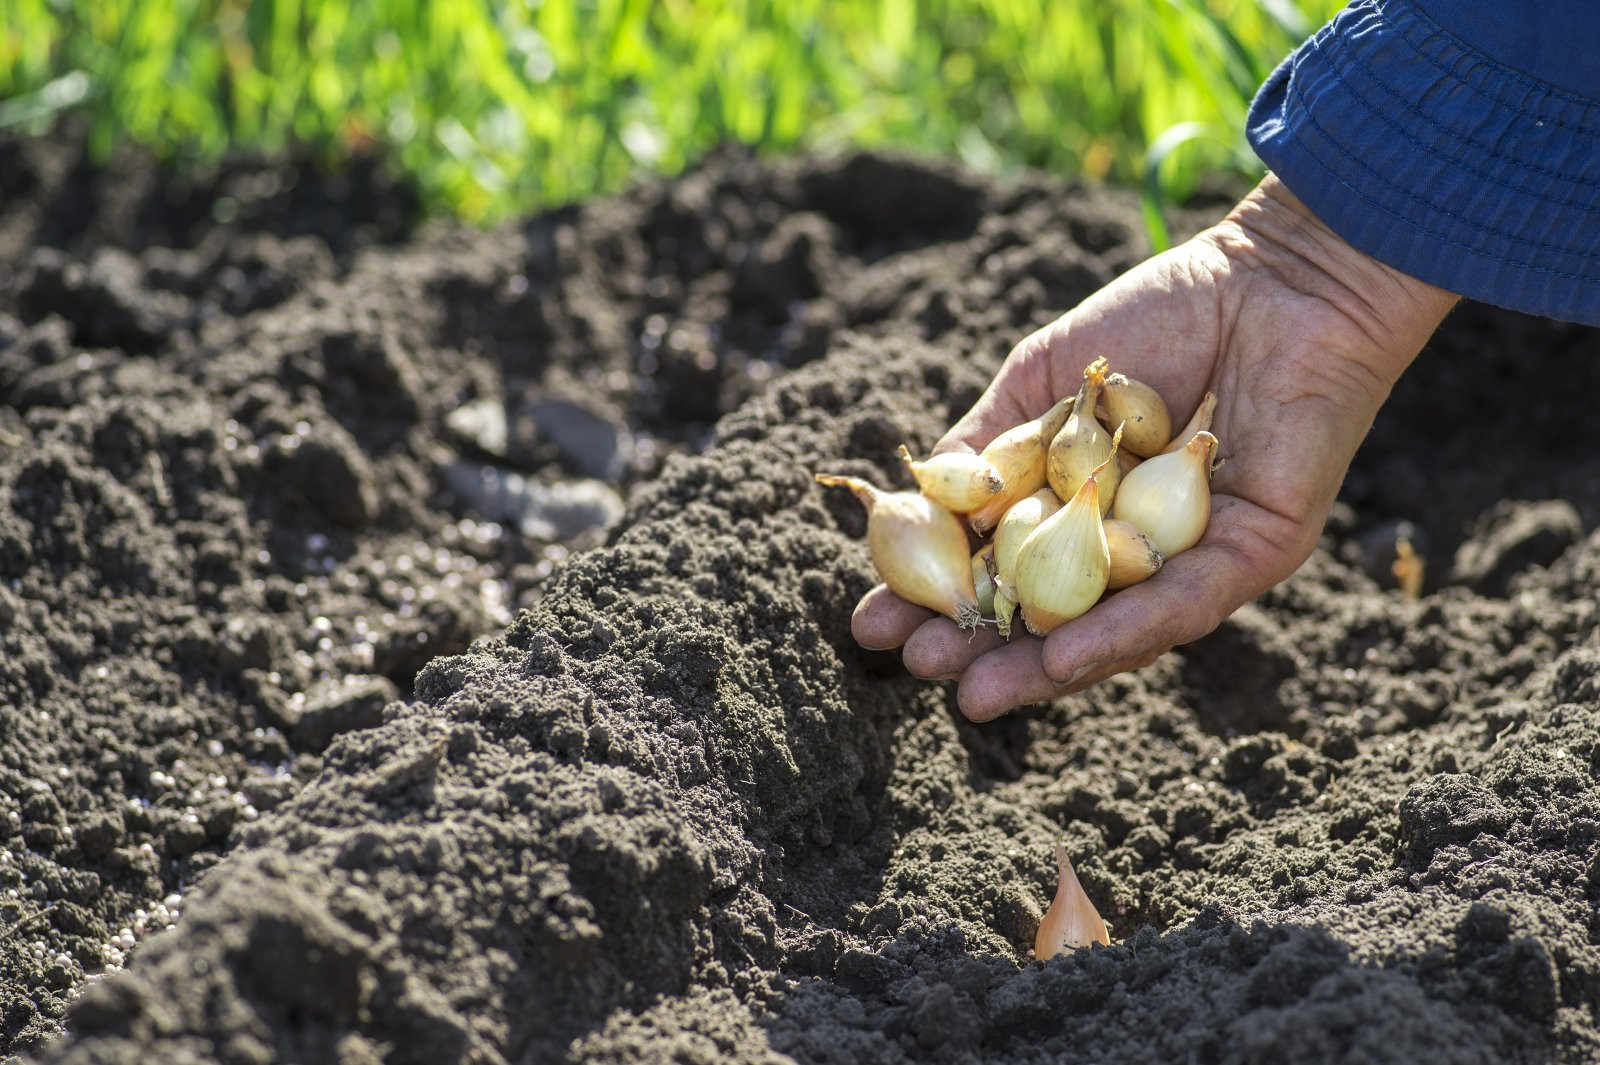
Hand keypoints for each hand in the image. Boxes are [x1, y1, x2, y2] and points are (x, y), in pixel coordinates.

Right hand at [852, 174, 1457, 721]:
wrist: (1271, 275)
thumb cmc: (1160, 316)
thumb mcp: (1044, 380)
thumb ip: (987, 442)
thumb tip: (920, 502)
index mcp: (1086, 506)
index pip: (1005, 568)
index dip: (939, 597)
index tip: (873, 623)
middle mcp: (1138, 546)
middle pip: (1053, 616)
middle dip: (983, 648)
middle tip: (917, 668)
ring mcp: (1195, 558)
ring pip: (1116, 630)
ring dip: (1043, 667)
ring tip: (975, 690)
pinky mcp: (1256, 553)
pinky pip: (1182, 606)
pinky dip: (1121, 635)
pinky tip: (1062, 659)